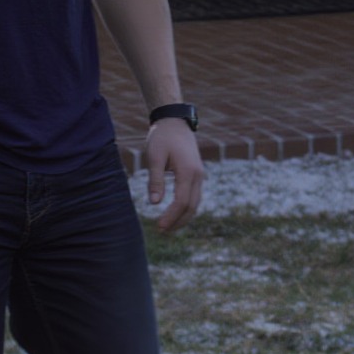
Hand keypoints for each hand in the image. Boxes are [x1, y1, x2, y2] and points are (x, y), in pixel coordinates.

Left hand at [143, 116, 204, 232]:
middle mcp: (198, 175)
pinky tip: (175, 213)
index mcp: (188, 171)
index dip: (171, 216)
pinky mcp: (196, 174)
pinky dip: (186, 207)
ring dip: (184, 216)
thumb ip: (155, 180)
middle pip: (192, 206)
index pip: (182, 201)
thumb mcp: (154, 157)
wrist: (175, 122)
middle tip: (162, 231)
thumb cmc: (162, 138)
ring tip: (168, 226)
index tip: (159, 226)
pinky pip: (194, 196)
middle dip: (178, 221)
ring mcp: (199, 175)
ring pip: (195, 202)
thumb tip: (154, 203)